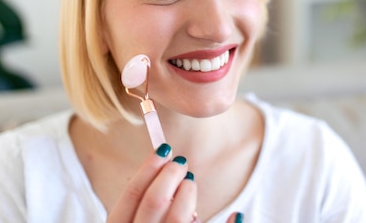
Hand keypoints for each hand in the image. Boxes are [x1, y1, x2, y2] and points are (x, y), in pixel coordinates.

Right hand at [106, 143, 244, 222]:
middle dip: (169, 178)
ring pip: (178, 220)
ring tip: (191, 185)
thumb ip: (146, 212)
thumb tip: (166, 168)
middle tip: (182, 165)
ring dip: (188, 196)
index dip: (146, 170)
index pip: (127, 200)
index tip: (164, 150)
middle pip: (153, 205)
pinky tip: (238, 215)